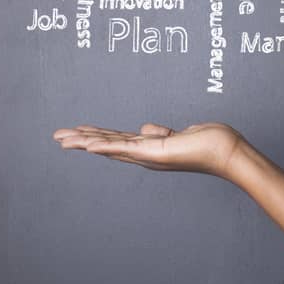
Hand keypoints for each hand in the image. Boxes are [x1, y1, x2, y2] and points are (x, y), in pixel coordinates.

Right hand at [52, 122, 243, 179]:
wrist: (227, 151)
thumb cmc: (210, 143)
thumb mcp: (179, 134)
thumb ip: (160, 133)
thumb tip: (145, 128)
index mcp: (150, 148)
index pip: (117, 140)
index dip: (96, 135)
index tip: (77, 131)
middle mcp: (145, 154)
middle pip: (107, 145)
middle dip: (81, 140)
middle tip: (57, 136)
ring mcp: (148, 154)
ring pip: (109, 146)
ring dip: (84, 142)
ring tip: (62, 139)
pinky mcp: (154, 152)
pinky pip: (124, 148)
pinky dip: (104, 147)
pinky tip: (87, 146)